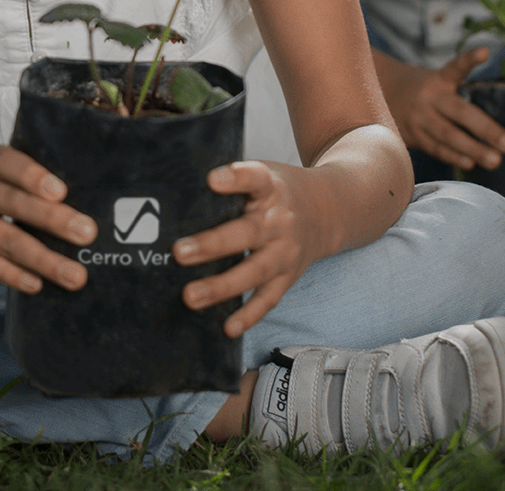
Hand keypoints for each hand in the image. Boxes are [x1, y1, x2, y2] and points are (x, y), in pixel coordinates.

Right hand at [0, 145, 96, 293]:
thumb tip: (72, 205)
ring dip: (45, 260)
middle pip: (15, 205)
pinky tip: (37, 284)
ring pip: (6, 242)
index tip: (60, 192)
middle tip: (88, 234)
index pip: (7, 163)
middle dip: (54, 221)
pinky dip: (14, 275)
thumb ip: (15, 177)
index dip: (33, 176)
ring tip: (76, 275)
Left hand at [171, 162, 328, 338]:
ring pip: (254, 271)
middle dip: (212, 244)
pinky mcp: (287, 277)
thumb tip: (176, 195)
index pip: (255, 178)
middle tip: (179, 252)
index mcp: (270, 187)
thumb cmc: (277, 192)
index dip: (236, 178)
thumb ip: (230, 183)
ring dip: (221, 286)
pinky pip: (267, 299)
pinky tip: (226, 328)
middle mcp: (280, 221)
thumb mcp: (262, 175)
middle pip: (247, 233)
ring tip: (190, 296)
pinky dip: (248, 315)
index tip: (212, 179)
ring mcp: (285, 252)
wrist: (329, 211)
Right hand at [371, 47, 504, 170]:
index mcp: (439, 79)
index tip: (485, 52)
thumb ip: (461, 99)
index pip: (456, 67)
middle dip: (485, 129)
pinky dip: (453, 156)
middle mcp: (429, 97)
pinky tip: (470, 163)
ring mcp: (419, 117)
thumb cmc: (425, 93)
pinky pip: (435, 148)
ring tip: (495, 160)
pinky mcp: (412, 135)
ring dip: (472, 149)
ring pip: (448, 135)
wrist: (379, 97)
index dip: (469, 60)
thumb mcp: (438, 83)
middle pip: (459, 112)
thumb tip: (494, 128)